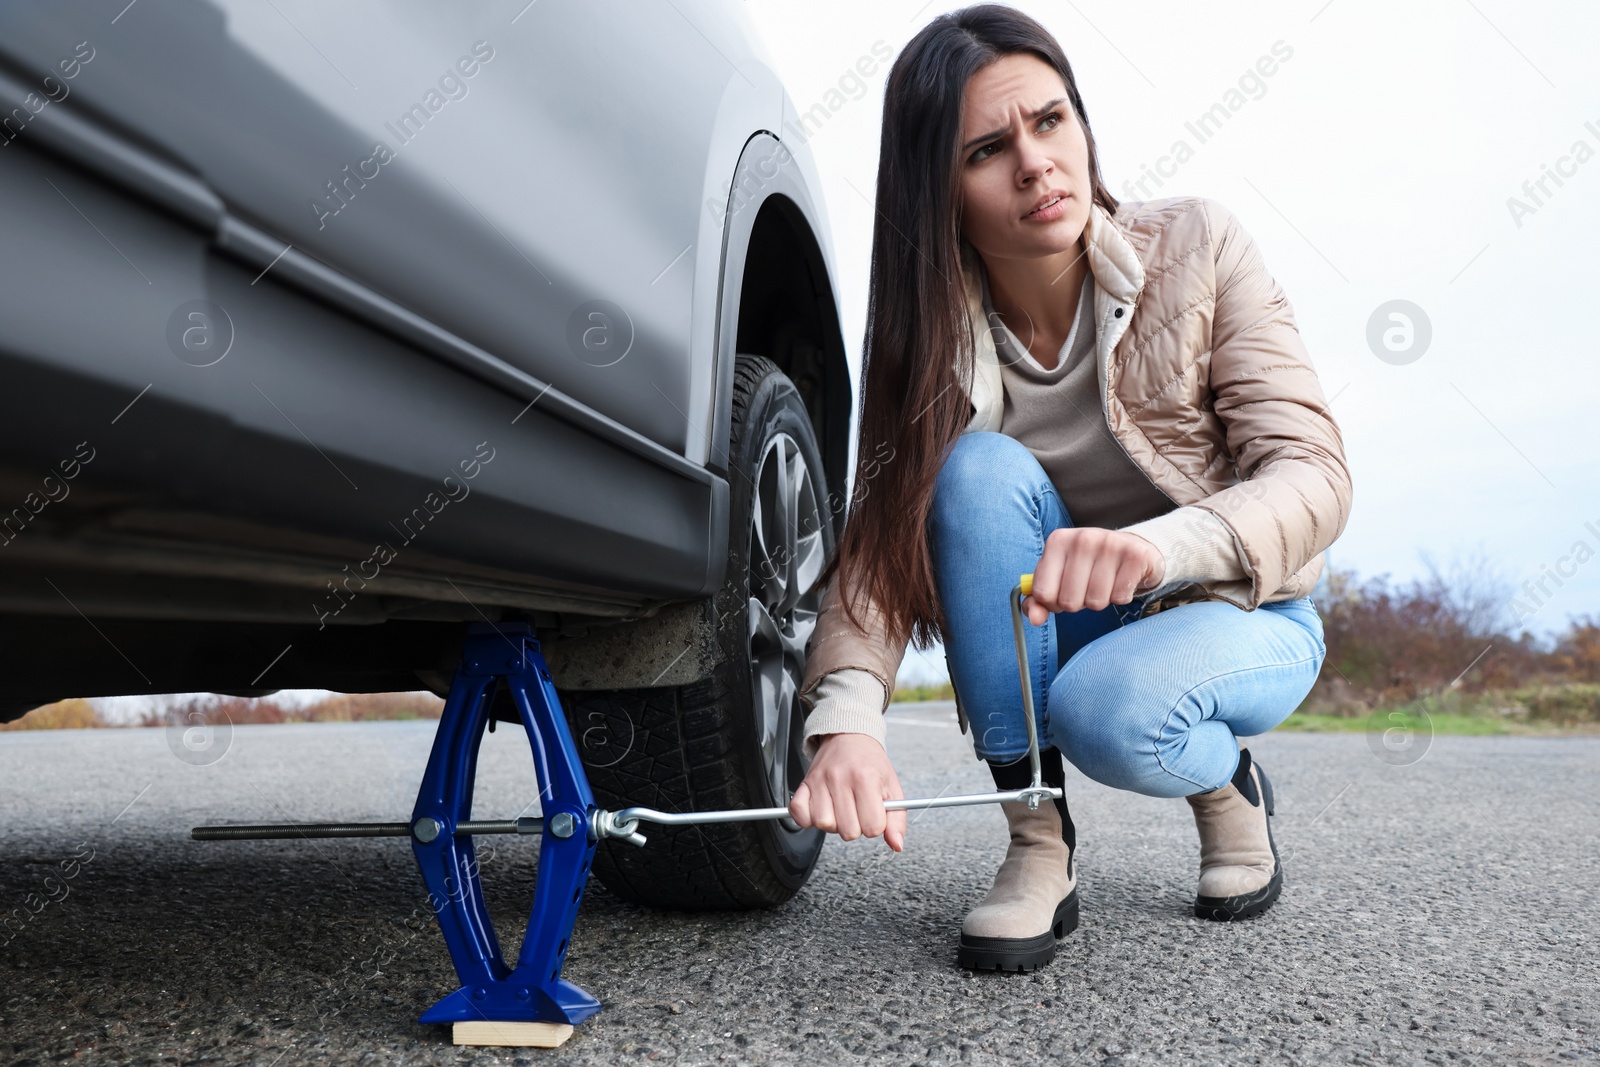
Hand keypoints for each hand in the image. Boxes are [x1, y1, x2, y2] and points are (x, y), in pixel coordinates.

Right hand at [788, 733, 906, 851]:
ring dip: (832, 823)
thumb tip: (897, 845)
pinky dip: (807, 818)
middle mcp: (840, 778)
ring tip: (840, 809)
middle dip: (855, 827)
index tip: (874, 813)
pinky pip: (799, 814)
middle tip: (857, 810)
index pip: (872, 827)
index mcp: (866, 778)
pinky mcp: (804, 784)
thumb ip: (897, 820)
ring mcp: (819, 781)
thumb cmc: (871, 763)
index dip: (875, 825)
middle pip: (847, 831)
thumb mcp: (892, 788)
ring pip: (823, 824)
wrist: (849, 736)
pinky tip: (820, 809)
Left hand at [1022, 527, 1164, 624]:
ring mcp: (1110, 544)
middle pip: (1069, 601)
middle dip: (1078, 603)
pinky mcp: (1135, 555)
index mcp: (1057, 541)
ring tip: (1105, 584)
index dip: (1053, 603)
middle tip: (1088, 588)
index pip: (1043, 593)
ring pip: (1095, 602)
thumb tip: (1034, 619)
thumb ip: (1039, 601)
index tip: (1063, 593)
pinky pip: (1120, 597)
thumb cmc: (1089, 568)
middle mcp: (1082, 538)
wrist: (1132, 550)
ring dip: (1100, 601)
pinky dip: (1120, 597)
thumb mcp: (1059, 578)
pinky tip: (1121, 581)